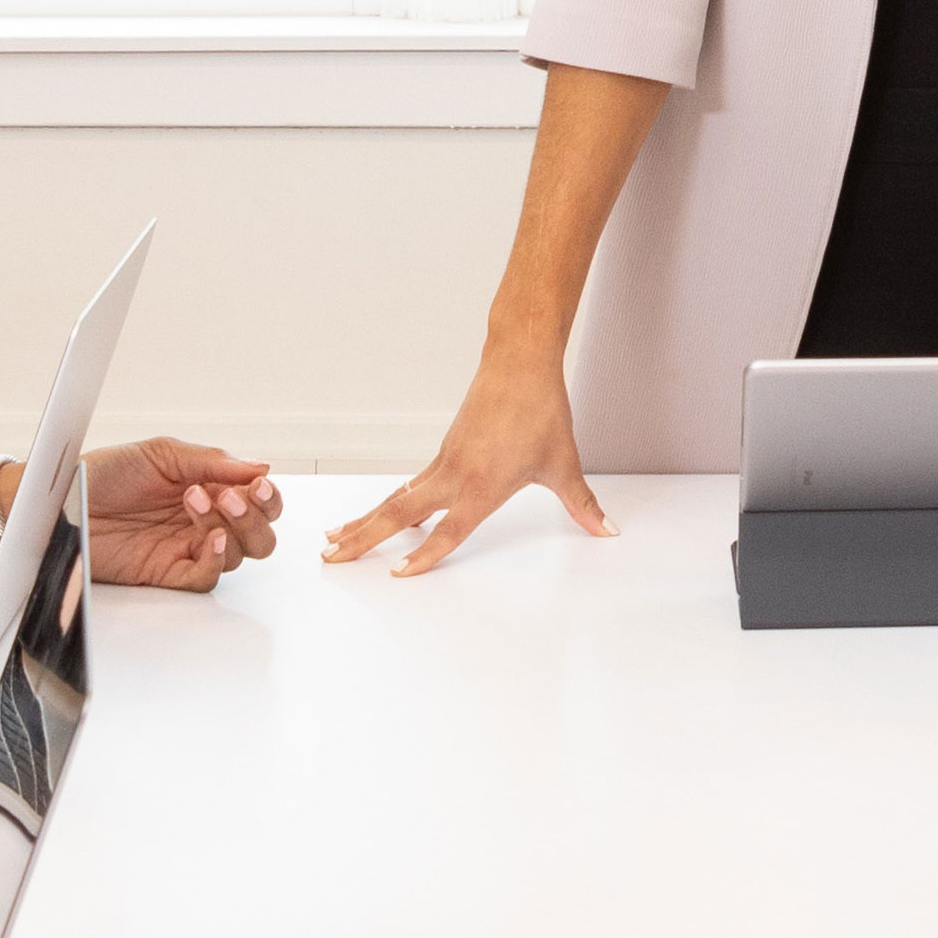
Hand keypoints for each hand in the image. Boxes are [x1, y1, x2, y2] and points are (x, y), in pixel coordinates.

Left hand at [82, 436, 281, 591]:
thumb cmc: (103, 473)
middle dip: (255, 517)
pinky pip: (206, 578)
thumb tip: (260, 467)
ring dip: (231, 530)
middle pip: (259, 535)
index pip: (258, 501)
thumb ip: (212, 461)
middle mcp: (202, 522)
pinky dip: (216, 561)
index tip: (258, 485)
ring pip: (238, 556)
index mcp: (208, 489)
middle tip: (229, 497)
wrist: (60, 501)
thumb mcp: (162, 453)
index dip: (267, 497)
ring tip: (198, 503)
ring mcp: (186, 548)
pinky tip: (210, 540)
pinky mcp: (166, 572)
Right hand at [322, 338, 613, 576]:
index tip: (398, 575)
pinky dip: (389, 503)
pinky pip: (410, 485)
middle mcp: (455, 475)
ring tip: (334, 539)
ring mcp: (444, 462)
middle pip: (399, 514)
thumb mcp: (564, 464)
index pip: (449, 531)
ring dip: (365, 521)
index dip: (425, 555)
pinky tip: (379, 516)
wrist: (519, 362)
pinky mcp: (444, 451)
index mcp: (483, 485)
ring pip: (396, 499)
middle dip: (363, 538)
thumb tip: (607, 529)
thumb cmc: (541, 411)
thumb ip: (582, 505)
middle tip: (330, 558)